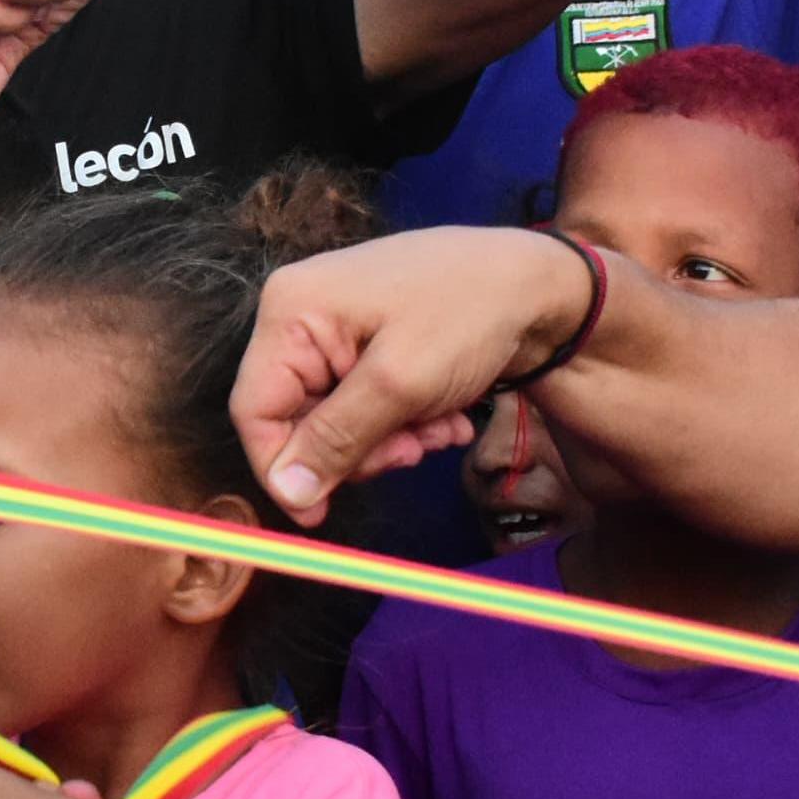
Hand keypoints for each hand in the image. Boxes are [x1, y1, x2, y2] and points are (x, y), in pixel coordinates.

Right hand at [230, 226, 593, 520]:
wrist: (543, 286)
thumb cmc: (469, 314)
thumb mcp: (399, 385)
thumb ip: (336, 440)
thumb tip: (288, 493)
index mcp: (293, 311)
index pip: (255, 408)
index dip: (282, 466)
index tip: (319, 513)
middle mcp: (305, 317)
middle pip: (299, 419)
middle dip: (357, 449)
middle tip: (410, 453)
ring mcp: (340, 331)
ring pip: (339, 422)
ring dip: (390, 440)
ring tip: (439, 428)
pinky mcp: (373, 347)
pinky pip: (367, 406)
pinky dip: (405, 423)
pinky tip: (446, 415)